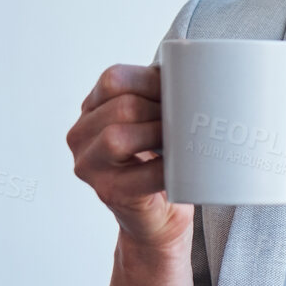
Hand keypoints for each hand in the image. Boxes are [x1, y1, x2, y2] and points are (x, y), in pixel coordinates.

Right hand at [67, 63, 191, 252]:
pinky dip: (167, 168)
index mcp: (93, 109)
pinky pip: (140, 174)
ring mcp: (89, 165)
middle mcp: (81, 135)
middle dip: (161, 109)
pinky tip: (183, 166)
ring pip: (117, 138)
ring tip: (182, 139)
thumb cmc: (162, 160)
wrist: (159, 216)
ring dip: (159, 134)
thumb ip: (164, 95)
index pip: (114, 79)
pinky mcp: (108, 192)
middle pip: (121, 107)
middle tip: (189, 118)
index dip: (151, 79)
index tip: (182, 88)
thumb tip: (205, 68)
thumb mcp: (156, 120)